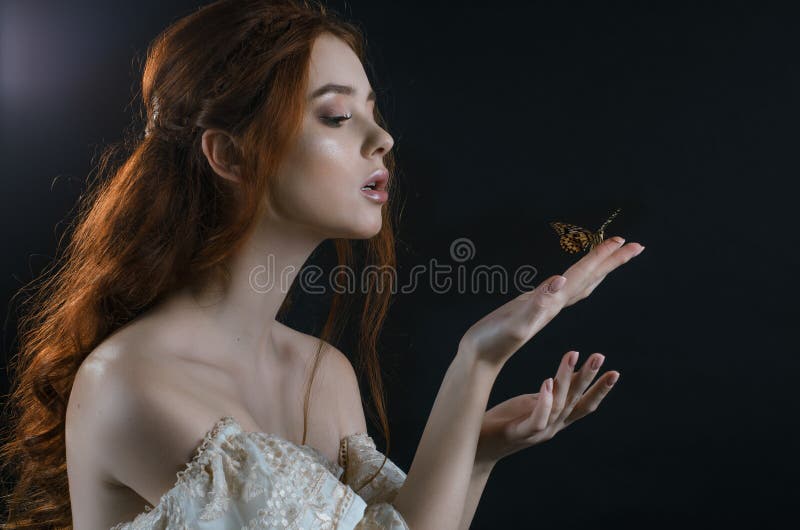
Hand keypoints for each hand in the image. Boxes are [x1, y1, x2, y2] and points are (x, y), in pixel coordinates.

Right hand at [458, 236, 643, 368]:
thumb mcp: (517, 323)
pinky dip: (573, 278)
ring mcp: (545, 307)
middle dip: (612, 261)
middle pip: (590, 279)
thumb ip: (538, 304)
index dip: (603, 257)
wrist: (480, 359)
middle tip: (636, 245)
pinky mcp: (533, 307)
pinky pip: (562, 289)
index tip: (625, 242)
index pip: (583, 275)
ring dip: (598, 269)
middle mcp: (554, 305)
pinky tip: (571, 277)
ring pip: (580, 284)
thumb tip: (561, 280)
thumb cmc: (493, 342)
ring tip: (612, 256)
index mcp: (553, 304)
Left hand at [475, 349, 618, 463]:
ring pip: (559, 405)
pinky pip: (537, 419)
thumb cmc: (506, 420)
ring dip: (567, 379)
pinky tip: (547, 383)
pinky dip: (545, 402)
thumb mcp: (534, 401)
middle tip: (599, 356)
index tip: (615, 372)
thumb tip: (570, 370)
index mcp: (557, 419)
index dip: (600, 390)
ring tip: (573, 354)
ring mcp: (538, 432)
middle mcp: (552, 427)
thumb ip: (554, 392)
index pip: (584, 405)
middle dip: (589, 379)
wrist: (479, 445)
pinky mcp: (520, 434)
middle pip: (575, 402)